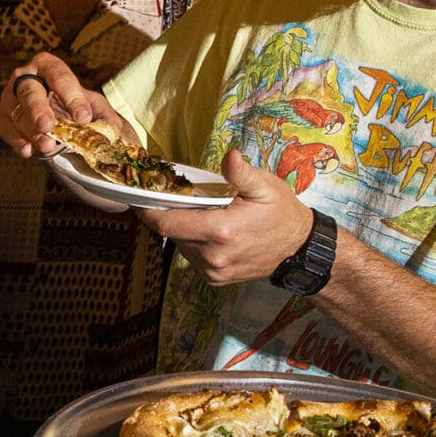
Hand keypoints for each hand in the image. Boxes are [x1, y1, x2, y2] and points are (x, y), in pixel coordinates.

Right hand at [0, 51, 123, 156]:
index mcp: (47, 66)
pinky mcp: (3, 119)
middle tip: (49, 125)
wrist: (54, 118)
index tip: (83, 117)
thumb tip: (113, 128)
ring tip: (46, 145)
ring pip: (17, 113)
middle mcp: (24, 77)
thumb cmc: (70, 105)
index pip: (58, 76)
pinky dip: (17, 141)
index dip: (71, 96)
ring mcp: (10, 98)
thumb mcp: (90, 104)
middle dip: (38, 108)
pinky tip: (28, 150)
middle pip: (29, 91)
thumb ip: (103, 114)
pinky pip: (6, 129)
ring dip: (31, 130)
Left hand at [139, 150, 315, 284]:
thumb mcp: (266, 187)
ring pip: (180, 245)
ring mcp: (213, 271)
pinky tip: (207, 231)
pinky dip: (192, 242)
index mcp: (221, 231)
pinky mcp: (215, 279)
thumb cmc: (281, 214)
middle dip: (167, 214)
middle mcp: (212, 255)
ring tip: (195, 213)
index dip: (146, 211)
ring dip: (181, 228)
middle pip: (171, 233)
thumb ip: (242, 174)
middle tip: (170, 197)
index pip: (167, 223)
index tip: (137, 197)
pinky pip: (191, 257)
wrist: (298, 250)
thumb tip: (230, 157)